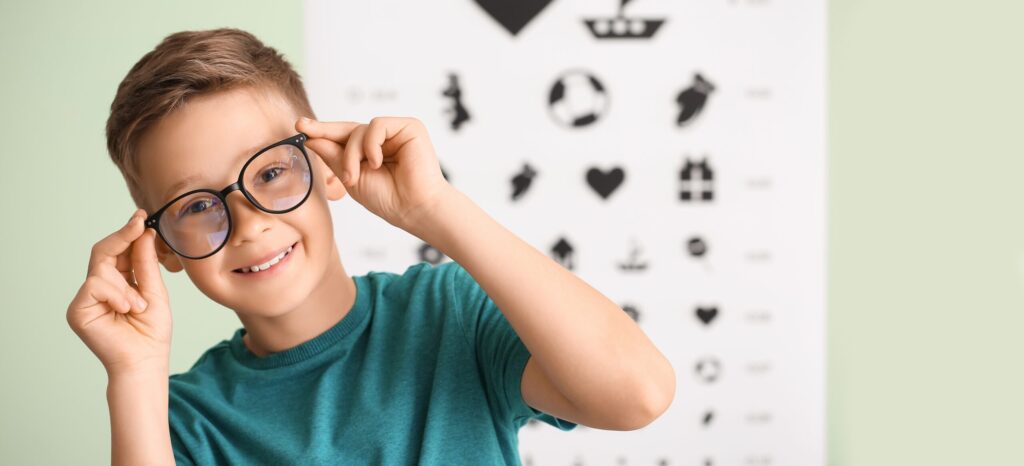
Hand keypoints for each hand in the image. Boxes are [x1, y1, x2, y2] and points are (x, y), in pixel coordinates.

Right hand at [67, 209, 171, 376]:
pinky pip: (95, 285)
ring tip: (139, 305)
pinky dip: (117, 294)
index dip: (128, 232)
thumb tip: (144, 232)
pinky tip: (128, 309)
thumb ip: (146, 263)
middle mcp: (99, 288)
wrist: (145, 360)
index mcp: (117, 283)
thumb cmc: (151, 332)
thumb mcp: (155, 291)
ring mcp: (86, 299)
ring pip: (102, 268)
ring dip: (127, 284)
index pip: (118, 251)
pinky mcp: (77, 311)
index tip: (141, 216)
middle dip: (123, 236)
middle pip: (104, 252)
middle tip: (139, 223)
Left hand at [296, 116, 452, 230]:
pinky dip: (371, 144)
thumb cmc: (388, 199)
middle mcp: (384, 140)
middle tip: (305, 129)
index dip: (323, 132)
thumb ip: (334, 156)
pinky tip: (376, 162)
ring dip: (351, 153)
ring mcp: (396, 132)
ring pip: (360, 129)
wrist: (413, 208)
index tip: (301, 127)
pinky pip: (377, 125)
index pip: (344, 137)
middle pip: (349, 128)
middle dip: (327, 132)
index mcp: (372, 152)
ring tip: (354, 176)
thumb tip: (312, 138)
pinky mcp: (409, 127)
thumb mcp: (351, 177)